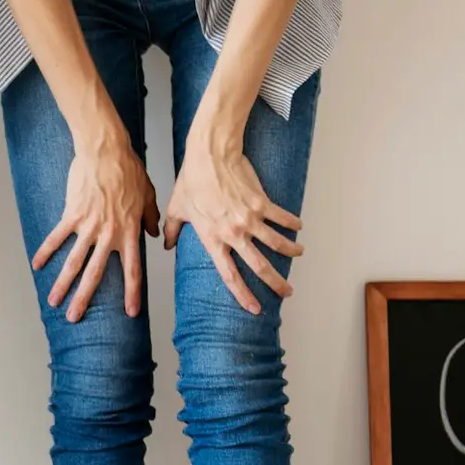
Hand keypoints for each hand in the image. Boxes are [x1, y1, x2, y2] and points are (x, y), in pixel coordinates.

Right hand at [34, 128, 159, 321]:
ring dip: (62, 284)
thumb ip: (150, 217)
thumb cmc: (128, 169)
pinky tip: (37, 265)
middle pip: (96, 273)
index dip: (132, 292)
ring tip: (54, 301)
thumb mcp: (148, 194)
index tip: (130, 312)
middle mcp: (108, 234)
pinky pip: (56, 237)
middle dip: (85, 298)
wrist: (106, 151)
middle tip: (75, 318)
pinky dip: (46, 251)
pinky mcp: (72, 214)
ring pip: (74, 262)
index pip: (133, 269)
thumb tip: (155, 234)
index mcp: (129, 232)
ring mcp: (88, 226)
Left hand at [163, 117, 303, 315]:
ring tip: (298, 254)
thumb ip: (172, 230)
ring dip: (290, 251)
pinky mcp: (262, 202)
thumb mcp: (176, 208)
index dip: (243, 295)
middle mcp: (234, 234)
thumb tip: (165, 244)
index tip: (255, 308)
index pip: (230, 276)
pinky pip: (281, 217)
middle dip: (276, 283)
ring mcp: (250, 219)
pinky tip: (298, 227)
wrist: (210, 155)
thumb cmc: (191, 181)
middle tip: (287, 293)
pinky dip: (292, 223)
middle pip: (260, 266)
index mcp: (213, 240)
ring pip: (277, 243)